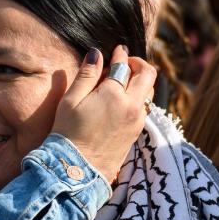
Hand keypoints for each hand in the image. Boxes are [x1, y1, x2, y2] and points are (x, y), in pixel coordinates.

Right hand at [52, 45, 156, 183]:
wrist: (77, 169)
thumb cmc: (68, 133)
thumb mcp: (71, 100)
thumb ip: (87, 74)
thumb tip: (96, 53)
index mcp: (115, 95)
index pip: (124, 66)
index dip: (120, 54)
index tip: (118, 49)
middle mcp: (132, 106)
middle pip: (148, 75)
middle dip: (138, 64)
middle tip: (125, 62)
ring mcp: (138, 120)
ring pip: (150, 91)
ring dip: (141, 81)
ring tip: (124, 80)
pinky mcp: (137, 132)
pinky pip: (146, 107)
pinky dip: (140, 96)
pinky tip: (124, 99)